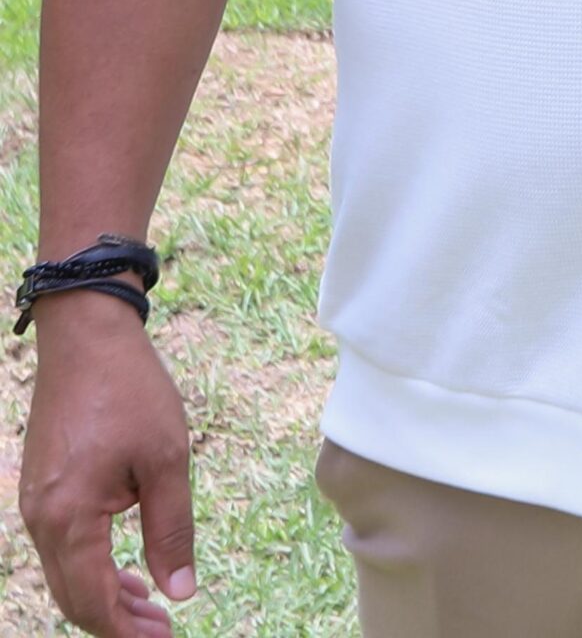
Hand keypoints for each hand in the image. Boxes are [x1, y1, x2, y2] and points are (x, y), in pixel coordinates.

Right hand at [18, 293, 196, 635]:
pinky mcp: (42, 491)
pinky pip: (62, 549)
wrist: (86, 338)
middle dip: (116, 623)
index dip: (126, 632)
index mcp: (69, 518)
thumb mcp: (165, 458)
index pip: (93, 601)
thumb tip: (180, 591)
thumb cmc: (131, 391)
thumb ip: (171, 528)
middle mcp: (41, 521)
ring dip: (105, 598)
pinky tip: (127, 572)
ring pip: (66, 576)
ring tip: (151, 609)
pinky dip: (92, 569)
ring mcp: (36, 507)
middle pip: (73, 599)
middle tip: (161, 632)